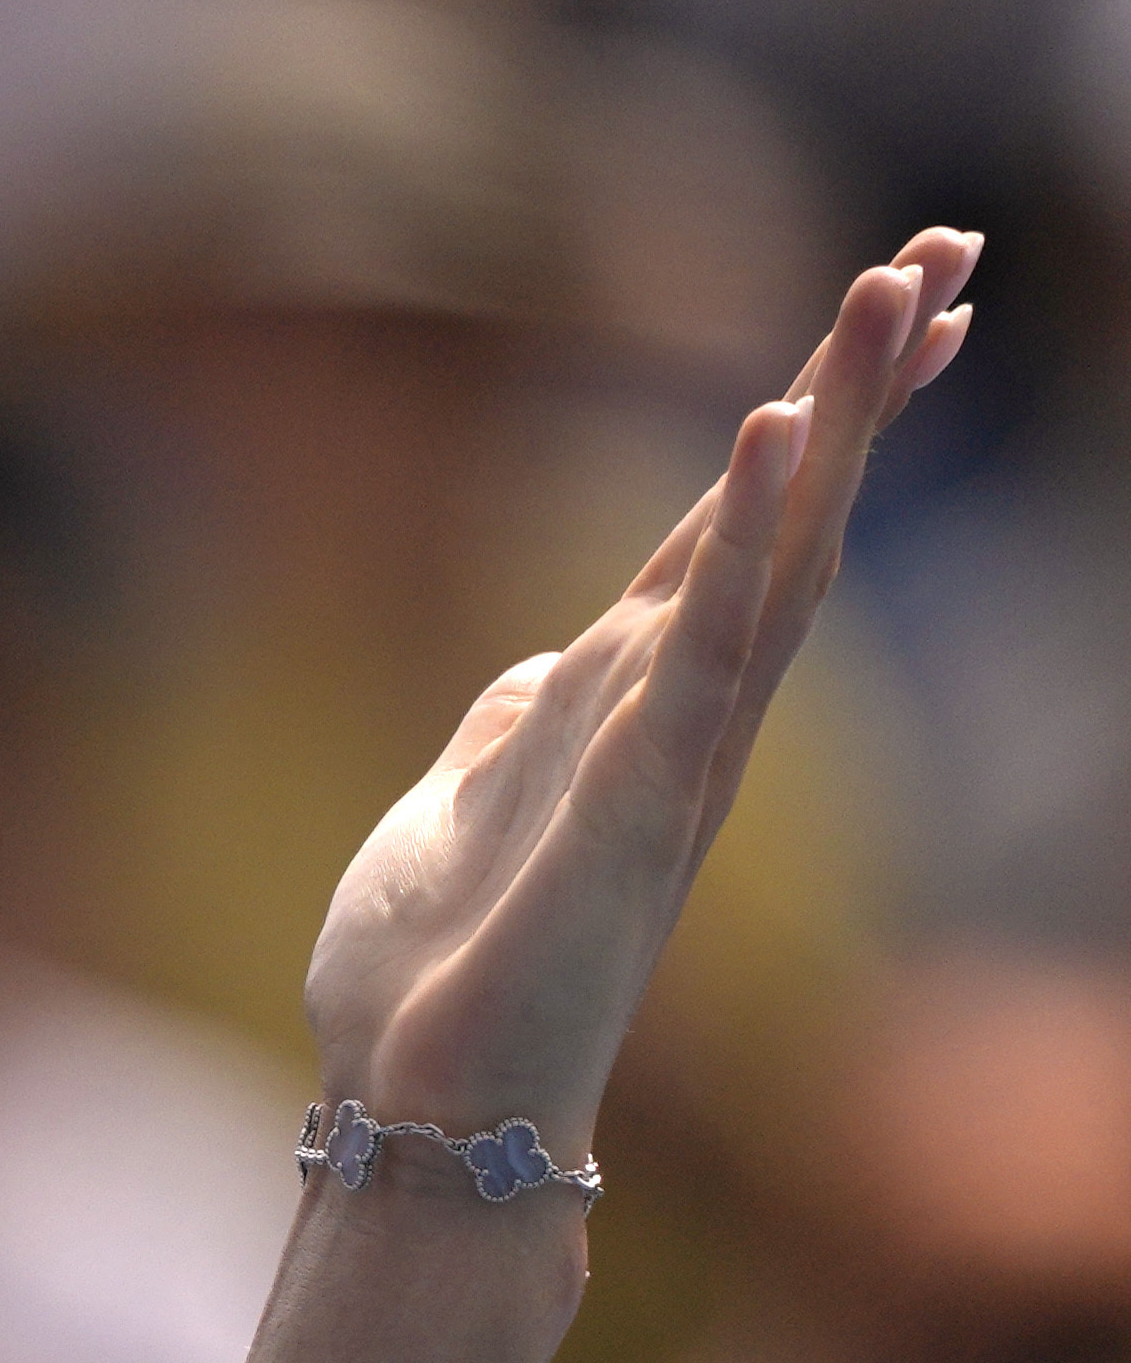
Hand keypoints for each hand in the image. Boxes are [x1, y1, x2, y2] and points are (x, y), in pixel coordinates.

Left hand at [299, 231, 974, 1168]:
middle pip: (793, 516)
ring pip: (776, 557)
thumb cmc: (438, 983)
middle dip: (865, 384)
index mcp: (636, 704)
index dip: (813, 419)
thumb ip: (509, 734)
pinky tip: (773, 436)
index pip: (737, 532)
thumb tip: (535, 670)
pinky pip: (702, 648)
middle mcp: (685, 716)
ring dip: (834, 420)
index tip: (895, 308)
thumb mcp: (456, 816)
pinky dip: (736, 543)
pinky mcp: (642, 798)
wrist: (417, 1110)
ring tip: (897, 292)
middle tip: (943, 252)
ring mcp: (676, 754)